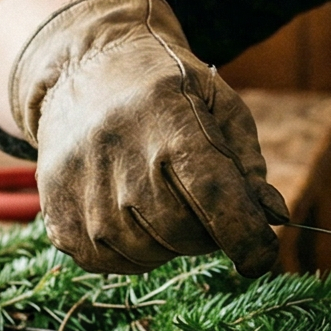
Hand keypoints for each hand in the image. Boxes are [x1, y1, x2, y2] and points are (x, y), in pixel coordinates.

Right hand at [11, 0, 290, 274]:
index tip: (261, 255)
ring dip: (167, 241)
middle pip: (185, 235)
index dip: (247, 239)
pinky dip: (131, 250)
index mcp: (171, 123)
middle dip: (207, 232)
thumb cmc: (166, 89)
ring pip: (148, 253)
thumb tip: (273, 219)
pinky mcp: (56, 213)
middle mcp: (121, 156)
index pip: (217, 200)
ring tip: (160, 199)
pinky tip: (131, 215)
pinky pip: (108, 262)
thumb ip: (249, 165)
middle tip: (199, 202)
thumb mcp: (219, 105)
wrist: (84, 69)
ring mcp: (83, 188)